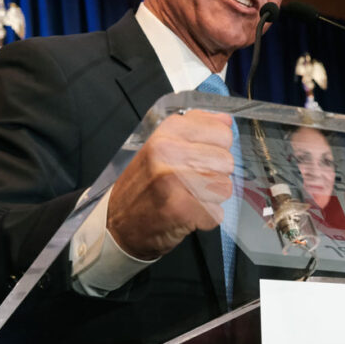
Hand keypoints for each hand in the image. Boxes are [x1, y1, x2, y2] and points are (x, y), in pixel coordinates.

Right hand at [107, 110, 234, 259]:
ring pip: (225, 187)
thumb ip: (195, 128)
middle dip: (216, 174)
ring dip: (212, 197)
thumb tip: (225, 121)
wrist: (117, 222)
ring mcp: (175, 180)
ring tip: (188, 197)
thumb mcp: (162, 144)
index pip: (222, 131)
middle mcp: (170, 151)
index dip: (217, 148)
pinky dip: (205, 217)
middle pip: (227, 160)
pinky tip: (186, 213)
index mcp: (168, 131)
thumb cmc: (143, 183)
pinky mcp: (182, 209)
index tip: (199, 157)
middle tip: (192, 181)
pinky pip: (217, 212)